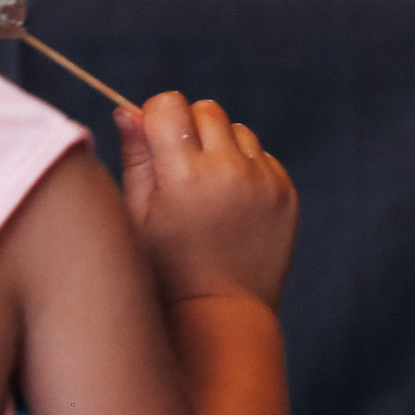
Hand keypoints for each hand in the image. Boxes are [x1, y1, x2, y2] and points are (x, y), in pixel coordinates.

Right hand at [116, 93, 296, 306]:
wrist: (222, 309)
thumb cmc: (165, 265)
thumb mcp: (136, 213)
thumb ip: (136, 157)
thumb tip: (127, 110)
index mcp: (184, 176)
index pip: (170, 105)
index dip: (156, 115)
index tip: (154, 136)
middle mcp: (230, 172)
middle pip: (207, 110)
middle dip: (189, 126)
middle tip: (179, 163)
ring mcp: (265, 183)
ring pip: (239, 131)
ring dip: (221, 146)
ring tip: (207, 187)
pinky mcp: (287, 194)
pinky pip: (264, 158)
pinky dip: (247, 168)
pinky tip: (231, 202)